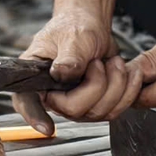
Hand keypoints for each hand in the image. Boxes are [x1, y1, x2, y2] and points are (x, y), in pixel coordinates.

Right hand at [13, 8, 141, 130]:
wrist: (92, 27)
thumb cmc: (74, 26)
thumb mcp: (71, 37)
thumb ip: (68, 57)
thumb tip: (62, 74)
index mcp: (36, 77)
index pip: (27, 102)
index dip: (35, 116)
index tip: (47, 128)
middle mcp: (53, 95)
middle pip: (73, 110)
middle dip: (96, 85)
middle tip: (97, 63)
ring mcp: (75, 104)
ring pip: (99, 112)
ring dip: (115, 84)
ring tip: (112, 62)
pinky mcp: (95, 106)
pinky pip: (116, 110)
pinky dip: (127, 89)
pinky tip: (126, 72)